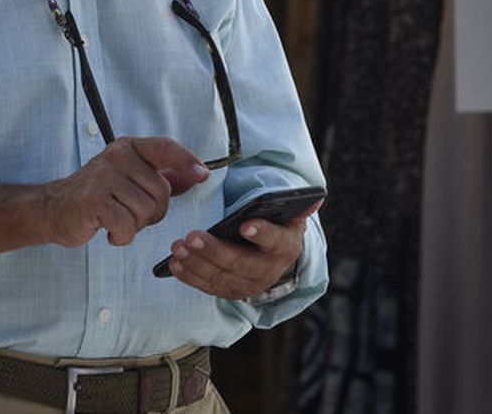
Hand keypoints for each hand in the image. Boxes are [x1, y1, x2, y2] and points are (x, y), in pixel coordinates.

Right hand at [40, 137, 208, 247]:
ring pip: (146, 210)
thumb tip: (193, 176)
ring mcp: (104, 176)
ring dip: (134, 225)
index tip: (203, 175)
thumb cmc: (95, 196)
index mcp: (127, 148)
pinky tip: (108, 230)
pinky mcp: (94, 199)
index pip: (164, 147)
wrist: (54, 209)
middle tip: (129, 214)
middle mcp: (116, 156)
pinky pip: (127, 225)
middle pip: (161, 191)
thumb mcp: (127, 179)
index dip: (187, 161)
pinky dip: (121, 236)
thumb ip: (158, 177)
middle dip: (152, 213)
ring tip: (115, 219)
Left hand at [166, 200, 322, 299]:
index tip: (245, 224)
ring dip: (197, 263)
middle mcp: (268, 270)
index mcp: (285, 246)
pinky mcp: (230, 292)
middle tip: (192, 236)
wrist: (273, 256)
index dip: (262, 233)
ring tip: (178, 247)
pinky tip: (175, 264)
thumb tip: (316, 198)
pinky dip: (191, 276)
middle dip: (215, 251)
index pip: (275, 241)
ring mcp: (248, 285)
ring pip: (221, 277)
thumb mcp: (288, 215)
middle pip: (241, 263)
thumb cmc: (275, 226)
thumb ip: (297, 206)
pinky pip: (208, 286)